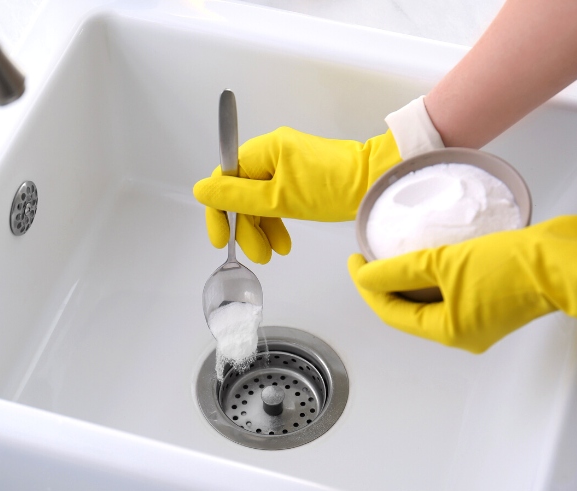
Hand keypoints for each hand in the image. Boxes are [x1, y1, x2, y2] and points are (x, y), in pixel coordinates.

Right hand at [194, 126, 401, 263]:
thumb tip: (201, 190)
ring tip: (272, 254)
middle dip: (246, 227)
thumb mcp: (280, 199)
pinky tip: (282, 241)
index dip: (219, 211)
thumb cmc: (333, 188)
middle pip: (241, 192)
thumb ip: (237, 197)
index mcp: (263, 149)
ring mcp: (286, 163)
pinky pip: (276, 199)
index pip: (224, 179)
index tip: (221, 239)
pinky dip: (277, 221)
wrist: (375, 183)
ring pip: (259, 200)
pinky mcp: (299, 176)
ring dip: (262, 228)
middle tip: (257, 255)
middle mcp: (271, 152)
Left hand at [348, 215, 576, 352]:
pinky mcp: (495, 301)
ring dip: (410, 281)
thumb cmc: (512, 266)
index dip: (368, 287)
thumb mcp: (446, 263)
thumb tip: (366, 275)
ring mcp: (481, 319)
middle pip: (410, 311)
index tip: (355, 260)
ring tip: (392, 254)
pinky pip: (451, 293)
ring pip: (431, 302)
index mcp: (450, 331)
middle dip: (386, 286)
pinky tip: (427, 256)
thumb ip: (400, 270)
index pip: (393, 313)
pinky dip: (434, 278)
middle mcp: (464, 332)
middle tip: (369, 257)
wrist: (564, 260)